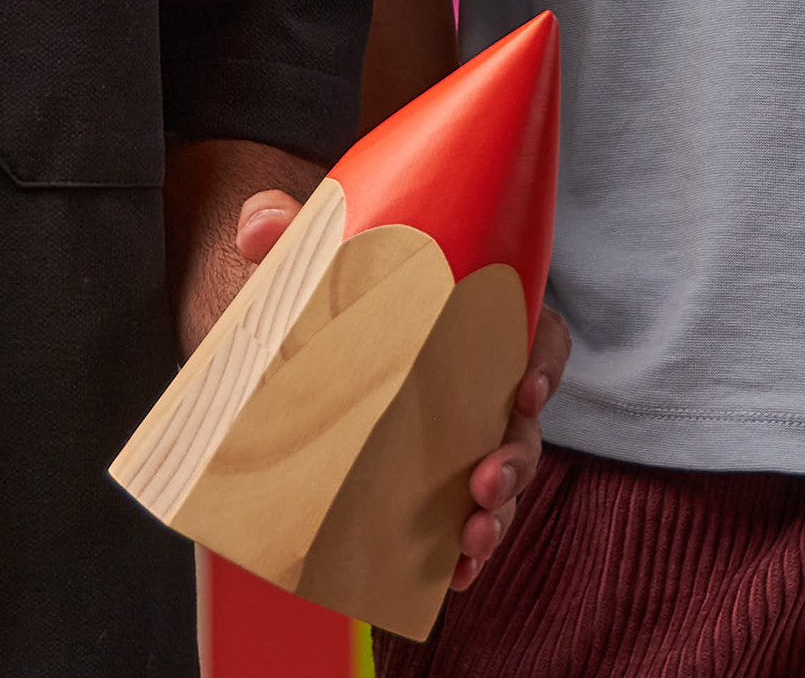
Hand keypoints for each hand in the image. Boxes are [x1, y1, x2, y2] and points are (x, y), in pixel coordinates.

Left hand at [205, 185, 575, 590]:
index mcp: (479, 320)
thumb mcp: (320, 255)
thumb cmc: (338, 286)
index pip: (538, 335)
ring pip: (503, 478)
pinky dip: (464, 553)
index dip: (545, 362)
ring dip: (497, 515)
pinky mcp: (430, 481)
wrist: (303, 336)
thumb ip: (294, 233)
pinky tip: (450, 578)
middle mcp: (483, 383)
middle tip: (483, 483)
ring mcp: (461, 437)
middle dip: (516, 459)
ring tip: (471, 541)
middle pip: (524, 423)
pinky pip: (464, 520)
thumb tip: (258, 225)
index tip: (526, 388)